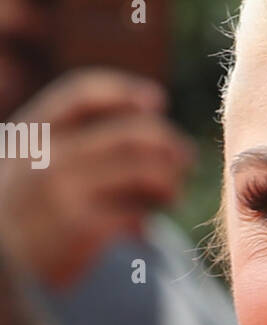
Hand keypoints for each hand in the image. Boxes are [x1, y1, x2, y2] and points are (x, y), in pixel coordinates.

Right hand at [0, 69, 195, 287]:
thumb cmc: (22, 213)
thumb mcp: (25, 164)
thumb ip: (68, 141)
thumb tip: (150, 118)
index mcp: (32, 133)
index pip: (82, 93)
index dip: (125, 92)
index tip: (159, 100)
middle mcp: (47, 156)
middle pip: (129, 133)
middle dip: (168, 143)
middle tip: (186, 159)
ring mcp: (63, 191)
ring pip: (143, 170)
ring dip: (169, 181)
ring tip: (171, 196)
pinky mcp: (81, 229)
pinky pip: (137, 214)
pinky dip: (148, 221)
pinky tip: (143, 232)